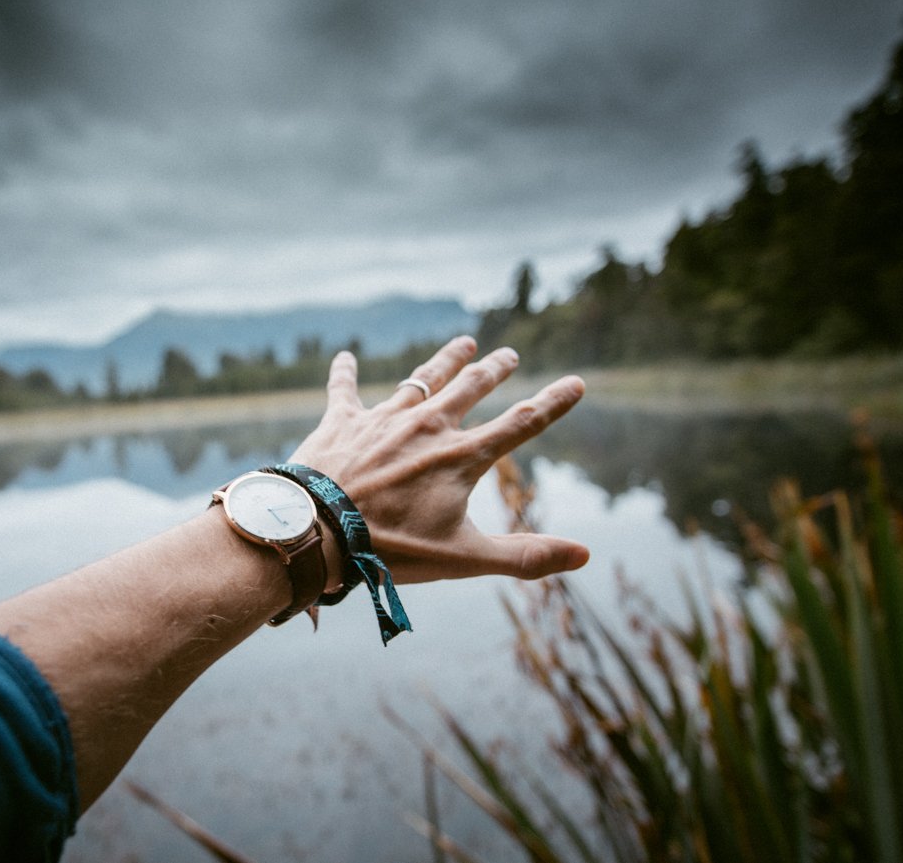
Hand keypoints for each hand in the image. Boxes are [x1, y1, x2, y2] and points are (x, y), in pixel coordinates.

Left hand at [289, 335, 588, 583]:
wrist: (319, 531)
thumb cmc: (392, 548)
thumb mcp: (465, 558)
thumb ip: (525, 555)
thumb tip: (583, 555)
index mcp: (461, 457)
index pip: (521, 423)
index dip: (552, 403)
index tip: (576, 383)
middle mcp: (428, 427)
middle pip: (471, 389)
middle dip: (493, 370)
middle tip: (508, 354)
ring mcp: (384, 419)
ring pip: (422, 379)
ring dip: (445, 361)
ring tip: (463, 343)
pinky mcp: (343, 421)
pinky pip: (345, 389)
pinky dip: (345, 373)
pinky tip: (345, 356)